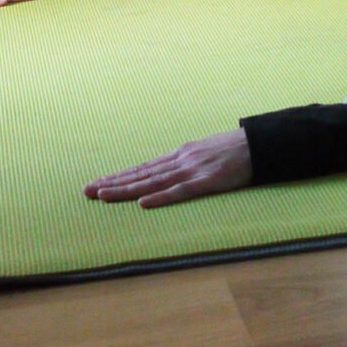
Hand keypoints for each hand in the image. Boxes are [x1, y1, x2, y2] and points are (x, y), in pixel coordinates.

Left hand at [86, 129, 254, 207]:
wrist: (260, 143)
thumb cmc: (235, 149)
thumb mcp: (204, 151)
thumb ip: (186, 162)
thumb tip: (168, 172)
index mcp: (180, 155)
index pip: (142, 168)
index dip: (118, 176)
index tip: (96, 183)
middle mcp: (180, 160)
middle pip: (140, 174)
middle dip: (112, 183)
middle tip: (86, 191)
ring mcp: (193, 170)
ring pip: (152, 182)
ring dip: (126, 190)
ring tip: (102, 195)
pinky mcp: (208, 181)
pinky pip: (180, 191)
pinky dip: (160, 197)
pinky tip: (143, 203)